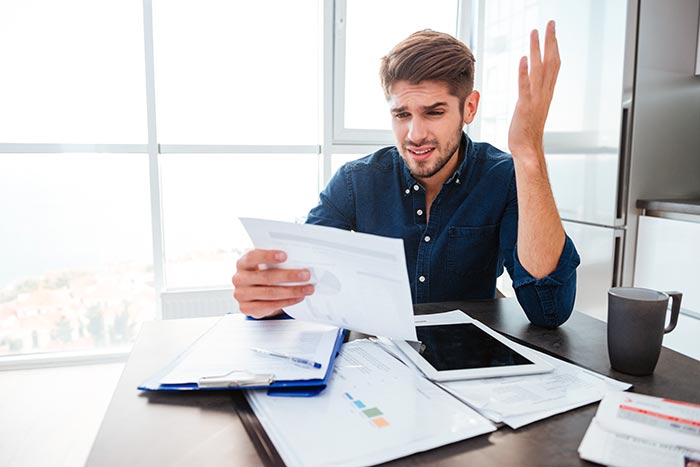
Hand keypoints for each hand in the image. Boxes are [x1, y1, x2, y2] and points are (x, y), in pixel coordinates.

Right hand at [232, 249, 313, 318]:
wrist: (253, 295)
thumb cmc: (262, 275)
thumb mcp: (264, 266)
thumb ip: (275, 262)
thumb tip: (299, 259)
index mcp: (243, 263)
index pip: (253, 257)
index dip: (268, 256)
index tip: (285, 256)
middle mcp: (239, 278)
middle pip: (266, 277)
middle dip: (289, 276)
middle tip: (305, 275)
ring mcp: (241, 294)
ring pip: (270, 293)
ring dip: (292, 291)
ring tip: (307, 289)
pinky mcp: (246, 308)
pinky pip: (269, 305)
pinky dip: (287, 302)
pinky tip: (298, 298)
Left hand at [508, 20, 559, 158]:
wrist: (527, 150)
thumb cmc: (528, 132)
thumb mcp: (533, 111)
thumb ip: (535, 98)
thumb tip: (534, 88)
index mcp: (546, 93)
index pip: (553, 65)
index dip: (553, 47)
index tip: (552, 32)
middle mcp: (543, 93)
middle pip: (550, 62)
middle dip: (550, 41)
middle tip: (550, 23)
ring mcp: (535, 99)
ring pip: (539, 69)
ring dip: (537, 50)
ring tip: (535, 32)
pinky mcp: (524, 107)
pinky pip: (525, 87)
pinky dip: (524, 72)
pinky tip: (522, 59)